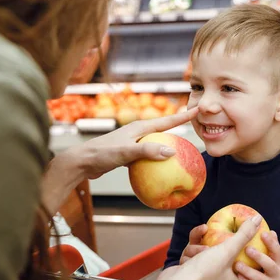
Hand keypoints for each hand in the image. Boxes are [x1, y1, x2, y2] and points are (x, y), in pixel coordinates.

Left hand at [71, 108, 197, 178]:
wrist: (82, 162)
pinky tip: (161, 169)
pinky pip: (148, 155)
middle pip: (162, 128)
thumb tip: (170, 151)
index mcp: (139, 127)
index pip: (166, 121)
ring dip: (167, 143)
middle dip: (177, 126)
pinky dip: (156, 159)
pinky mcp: (128, 153)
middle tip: (193, 125)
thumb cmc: (102, 154)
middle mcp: (137, 132)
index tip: (197, 110)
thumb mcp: (126, 152)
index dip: (182, 116)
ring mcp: (133, 142)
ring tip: (181, 149)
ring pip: (156, 142)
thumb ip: (147, 151)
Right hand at [174, 215, 262, 279]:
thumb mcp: (227, 250)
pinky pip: (195, 257)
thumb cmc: (204, 273)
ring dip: (204, 249)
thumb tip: (258, 219)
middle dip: (225, 249)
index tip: (260, 256)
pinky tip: (192, 245)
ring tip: (204, 248)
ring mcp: (205, 278)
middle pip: (229, 263)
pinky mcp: (192, 273)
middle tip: (228, 241)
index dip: (257, 269)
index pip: (252, 279)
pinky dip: (193, 250)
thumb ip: (243, 235)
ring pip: (209, 257)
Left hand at [235, 231, 279, 279]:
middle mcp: (278, 275)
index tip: (263, 233)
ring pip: (261, 279)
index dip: (271, 243)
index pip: (278, 251)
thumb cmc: (271, 275)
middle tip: (248, 249)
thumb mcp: (273, 261)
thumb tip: (266, 228)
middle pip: (270, 265)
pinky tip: (239, 278)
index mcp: (279, 264)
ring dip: (249, 271)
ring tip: (238, 265)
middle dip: (259, 257)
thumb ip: (269, 247)